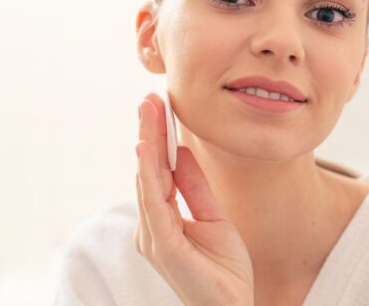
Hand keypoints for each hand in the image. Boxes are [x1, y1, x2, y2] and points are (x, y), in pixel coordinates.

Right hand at [134, 93, 254, 305]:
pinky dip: (149, 175)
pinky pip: (155, 204)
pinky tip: (146, 150)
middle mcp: (151, 227)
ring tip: (148, 112)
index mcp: (162, 220)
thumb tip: (184, 152)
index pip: (157, 172)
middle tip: (149, 98)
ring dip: (147, 143)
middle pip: (148, 171)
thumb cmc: (223, 270)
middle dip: (148, 133)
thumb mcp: (213, 216)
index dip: (156, 138)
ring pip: (147, 181)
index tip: (157, 106)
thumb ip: (194, 187)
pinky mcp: (164, 247)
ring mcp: (154, 237)